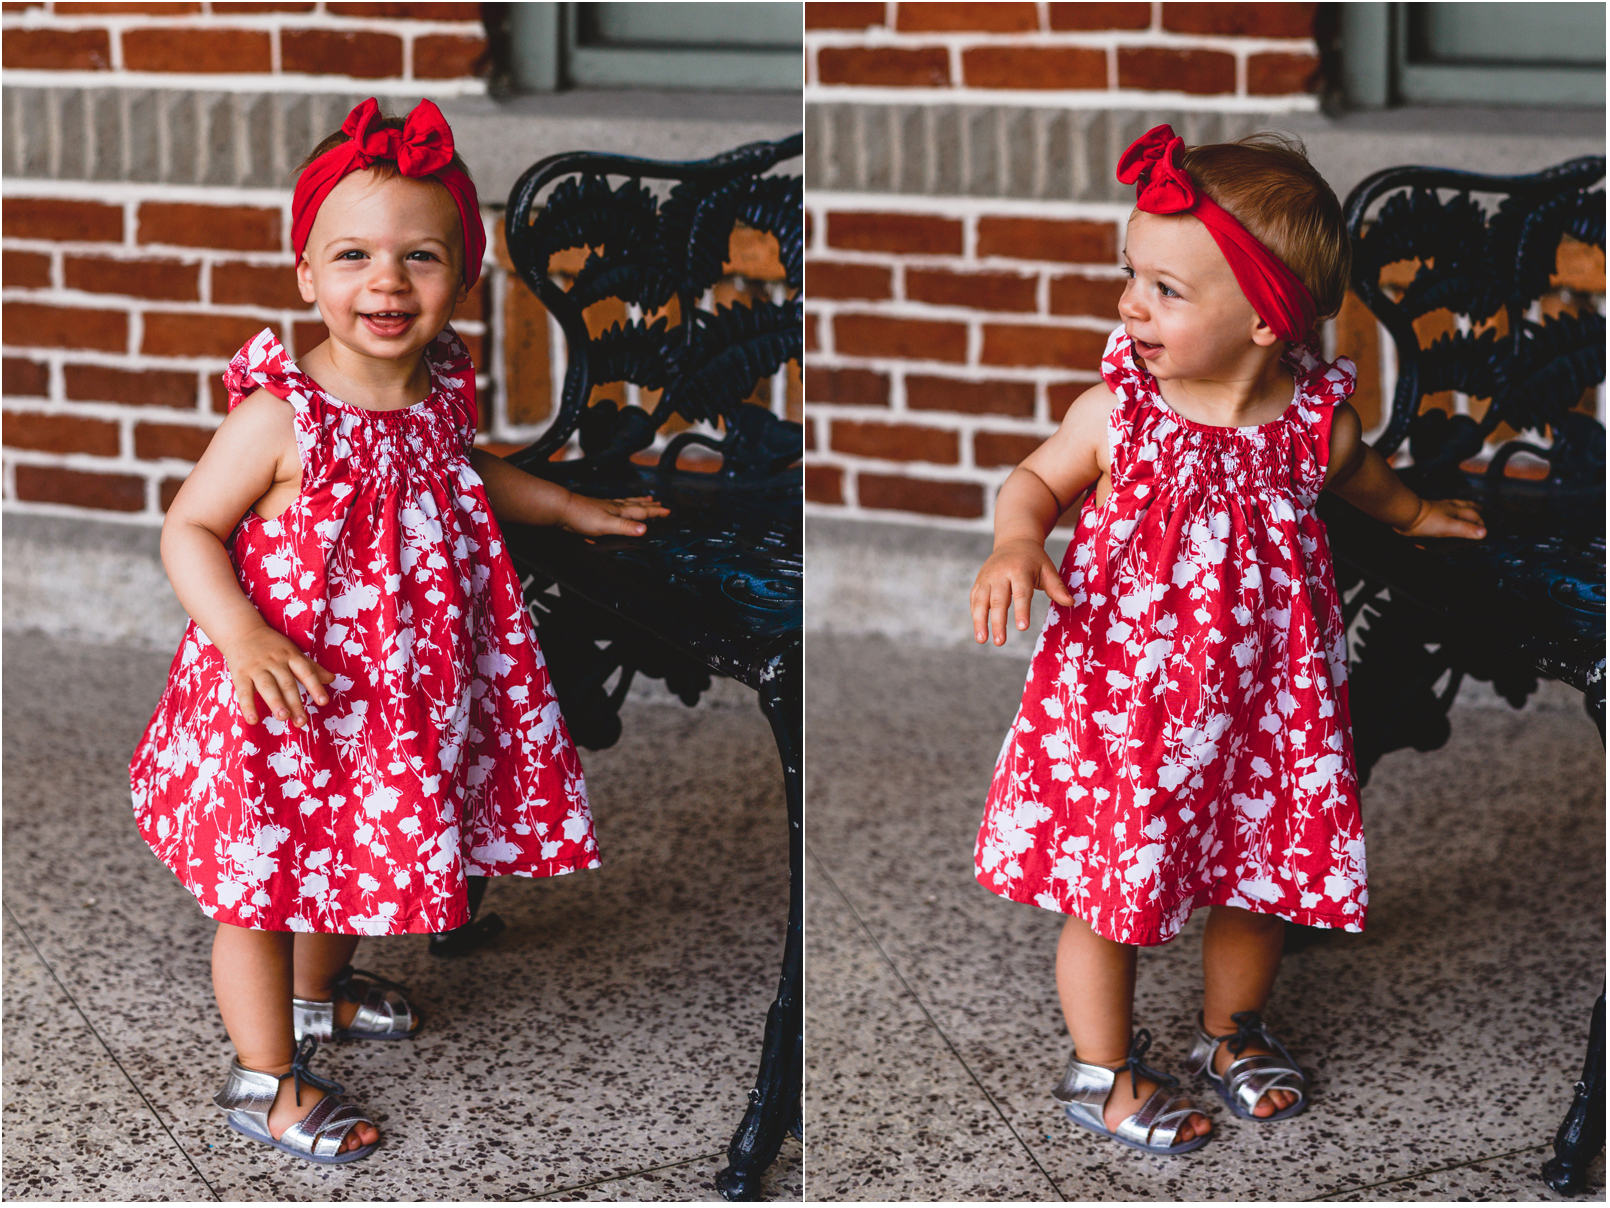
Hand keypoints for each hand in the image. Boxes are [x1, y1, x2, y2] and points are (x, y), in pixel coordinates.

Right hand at [220, 624, 334, 726]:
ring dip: (276, 702)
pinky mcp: (240, 674)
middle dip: (295, 703)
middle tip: (302, 721)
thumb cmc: (272, 646)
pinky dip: (248, 706)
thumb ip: (312, 668)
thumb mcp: (293, 652)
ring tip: (283, 717)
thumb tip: (332, 679)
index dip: (315, 686)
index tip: (323, 702)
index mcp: (291, 656)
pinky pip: (244, 692)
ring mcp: (257, 668)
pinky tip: (253, 720)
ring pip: (268, 686)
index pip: (306, 672)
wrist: (241, 631)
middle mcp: (275, 662)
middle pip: (287, 683)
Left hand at [558, 492, 669, 537]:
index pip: (642, 511)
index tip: (668, 511)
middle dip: (650, 506)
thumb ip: (626, 527)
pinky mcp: (598, 510)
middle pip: (637, 505)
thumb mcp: (607, 525)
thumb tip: (645, 529)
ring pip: (627, 504)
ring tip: (646, 500)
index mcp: (620, 511)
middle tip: (661, 504)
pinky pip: (618, 506)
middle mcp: (615, 507)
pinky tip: (620, 506)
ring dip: (639, 503)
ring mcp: (606, 507)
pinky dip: (625, 504)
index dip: (656, 512)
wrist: (563, 509)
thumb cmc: (583, 517)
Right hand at [970, 538, 1075, 646]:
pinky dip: (975, 614)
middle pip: (998, 600)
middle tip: (1001, 642)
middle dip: (998, 622)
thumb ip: (1057, 587)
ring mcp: (987, 577)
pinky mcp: (979, 582)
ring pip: (981, 601)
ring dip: (980, 622)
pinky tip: (979, 630)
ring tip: (982, 640)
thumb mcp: (1047, 569)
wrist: (1014, 541)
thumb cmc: (1034, 560)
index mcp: (1019, 570)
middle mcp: (1000, 573)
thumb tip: (1071, 603)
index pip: (1021, 593)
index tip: (1022, 628)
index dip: (1022, 610)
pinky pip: (975, 599)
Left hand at [1396, 497, 1485, 539]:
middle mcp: (1449, 507)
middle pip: (1466, 506)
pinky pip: (1442, 510)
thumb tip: (1484, 533)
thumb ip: (1466, 529)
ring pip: (1454, 507)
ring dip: (1462, 509)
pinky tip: (1446, 515)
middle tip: (1482, 511)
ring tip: (1467, 512)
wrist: (1405, 516)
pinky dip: (1448, 511)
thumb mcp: (1450, 527)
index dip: (1481, 523)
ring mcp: (1438, 509)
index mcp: (1457, 509)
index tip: (1486, 530)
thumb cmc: (1426, 520)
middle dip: (1475, 509)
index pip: (1474, 516)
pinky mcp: (1429, 513)